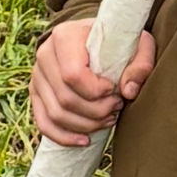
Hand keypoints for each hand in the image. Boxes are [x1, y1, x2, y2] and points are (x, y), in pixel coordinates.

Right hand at [30, 19, 155, 146]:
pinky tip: (85, 140)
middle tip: (115, 108)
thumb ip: (140, 63)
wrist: (94, 42)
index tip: (114, 90)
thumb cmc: (116, 43)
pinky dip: (64, 137)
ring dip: (85, 125)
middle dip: (95, 112)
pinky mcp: (36, 95)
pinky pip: (44, 124)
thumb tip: (129, 91)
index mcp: (64, 36)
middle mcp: (44, 55)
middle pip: (65, 98)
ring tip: (107, 120)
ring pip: (56, 115)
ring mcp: (37, 77)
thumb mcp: (137, 44)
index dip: (95, 91)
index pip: (72, 74)